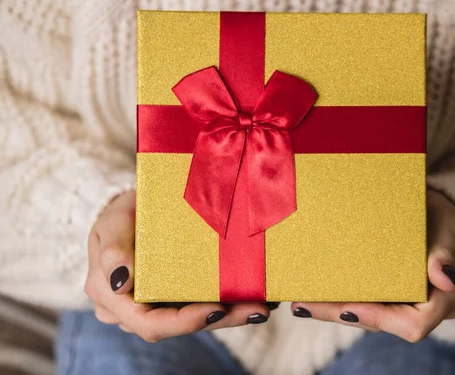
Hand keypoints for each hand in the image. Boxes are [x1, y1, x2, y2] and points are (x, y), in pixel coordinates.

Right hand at [84, 190, 272, 342]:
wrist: (131, 209)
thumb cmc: (119, 214)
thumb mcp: (111, 222)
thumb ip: (113, 249)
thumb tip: (120, 283)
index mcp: (113, 298)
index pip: (150, 323)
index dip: (184, 322)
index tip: (217, 310)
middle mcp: (135, 309)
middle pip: (180, 326)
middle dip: (221, 320)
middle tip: (256, 309)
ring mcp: (159, 305)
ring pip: (197, 318)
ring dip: (232, 315)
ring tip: (263, 305)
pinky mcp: (178, 296)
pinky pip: (204, 305)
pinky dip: (231, 302)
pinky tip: (257, 296)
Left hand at [290, 188, 454, 341]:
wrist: (431, 208)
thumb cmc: (440, 212)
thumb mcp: (447, 222)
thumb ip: (445, 250)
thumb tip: (446, 280)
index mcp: (450, 295)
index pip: (416, 321)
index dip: (380, 318)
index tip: (347, 307)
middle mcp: (432, 308)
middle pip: (385, 324)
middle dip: (344, 315)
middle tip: (305, 305)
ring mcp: (410, 304)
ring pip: (371, 319)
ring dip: (335, 311)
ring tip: (301, 303)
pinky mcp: (392, 297)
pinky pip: (367, 305)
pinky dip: (341, 301)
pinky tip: (314, 298)